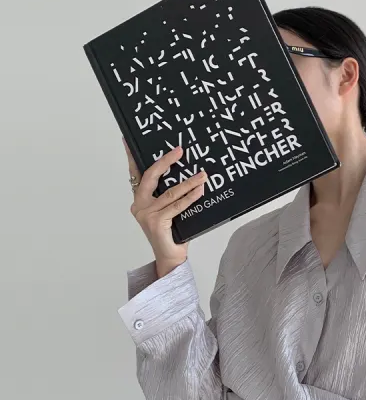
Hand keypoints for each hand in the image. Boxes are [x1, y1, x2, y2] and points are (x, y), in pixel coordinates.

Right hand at [124, 139, 206, 275]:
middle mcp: (139, 205)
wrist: (170, 259)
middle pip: (150, 177)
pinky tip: (200, 190)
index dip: (132, 157)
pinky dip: (191, 197)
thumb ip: (171, 197)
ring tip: (202, 175)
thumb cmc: (172, 235)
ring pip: (170, 192)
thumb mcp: (170, 212)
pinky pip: (177, 205)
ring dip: (189, 182)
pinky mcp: (157, 222)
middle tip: (179, 150)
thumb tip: (189, 178)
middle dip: (165, 161)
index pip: (136, 175)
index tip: (128, 140)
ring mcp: (146, 214)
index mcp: (140, 201)